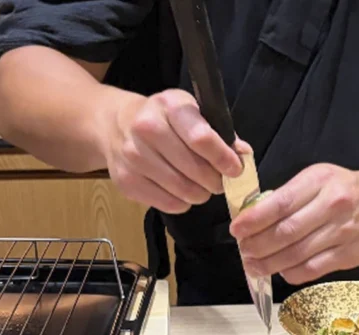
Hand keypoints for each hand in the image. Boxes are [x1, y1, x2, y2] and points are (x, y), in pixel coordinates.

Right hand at [99, 89, 249, 213]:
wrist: (115, 124)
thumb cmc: (165, 119)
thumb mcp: (192, 113)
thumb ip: (220, 134)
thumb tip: (243, 156)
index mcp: (169, 106)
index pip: (202, 138)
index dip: (224, 159)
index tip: (236, 170)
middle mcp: (146, 128)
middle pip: (195, 170)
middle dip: (215, 181)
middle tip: (219, 181)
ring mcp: (133, 156)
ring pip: (184, 191)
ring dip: (200, 193)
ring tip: (200, 185)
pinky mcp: (126, 181)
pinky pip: (169, 204)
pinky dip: (182, 202)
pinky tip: (180, 190)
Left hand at [231, 164, 358, 284]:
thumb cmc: (344, 188)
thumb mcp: (318, 178)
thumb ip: (290, 194)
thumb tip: (255, 217)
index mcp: (319, 182)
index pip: (280, 204)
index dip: (254, 220)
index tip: (237, 230)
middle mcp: (332, 207)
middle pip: (286, 232)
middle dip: (258, 245)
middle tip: (243, 250)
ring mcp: (342, 233)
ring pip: (297, 254)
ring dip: (270, 263)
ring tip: (253, 266)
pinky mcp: (349, 255)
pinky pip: (314, 269)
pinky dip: (292, 273)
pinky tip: (281, 271)